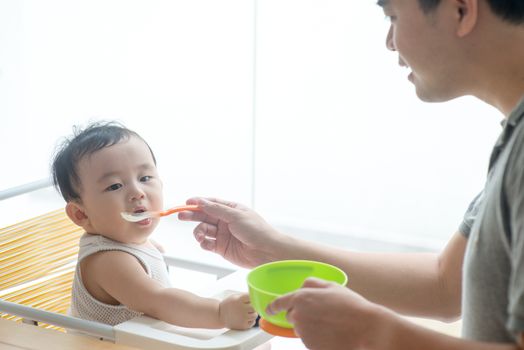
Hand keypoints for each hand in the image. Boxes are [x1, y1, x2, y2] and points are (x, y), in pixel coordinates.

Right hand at [178, 197, 281, 267]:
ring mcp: (223, 235)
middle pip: (204, 216)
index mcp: (231, 209)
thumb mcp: (235, 216)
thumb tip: (200, 201)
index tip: (186, 202)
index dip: (198, 202)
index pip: (211, 203)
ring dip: (198, 232)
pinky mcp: (222, 248)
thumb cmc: (256, 230)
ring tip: (199, 236)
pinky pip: (207, 244)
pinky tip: (205, 243)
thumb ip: (216, 209)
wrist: (266, 252)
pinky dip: (203, 243)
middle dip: (192, 215)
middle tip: (181, 216)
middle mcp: (226, 221)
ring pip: (203, 230)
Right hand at [219, 293, 257, 329]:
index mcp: (239, 300)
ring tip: (247, 312)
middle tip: (250, 306)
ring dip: (253, 313)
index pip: (252, 297)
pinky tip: (245, 318)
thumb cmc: (228, 305)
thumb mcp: (234, 296)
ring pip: (255, 315)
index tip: (252, 298)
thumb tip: (256, 295)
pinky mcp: (243, 325)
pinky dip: (251, 320)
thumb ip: (245, 296)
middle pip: (255, 306)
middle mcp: (241, 309)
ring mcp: (242, 318)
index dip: (253, 297)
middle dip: (254, 306)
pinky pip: (253, 322)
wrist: (219, 315)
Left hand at [267, 278, 386, 349]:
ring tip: (330, 323)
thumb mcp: (332, 286)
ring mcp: (303, 333)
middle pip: (292, 316)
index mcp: (301, 298)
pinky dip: (317, 337)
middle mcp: (298, 315)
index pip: (279, 302)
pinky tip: (331, 333)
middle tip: (321, 313)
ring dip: (310, 326)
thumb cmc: (350, 306)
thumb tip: (302, 286)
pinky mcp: (310, 346)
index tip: (270, 308)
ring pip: (301, 328)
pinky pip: (309, 340)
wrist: (365, 330)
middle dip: (302, 314)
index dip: (273, 305)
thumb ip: (312, 283)